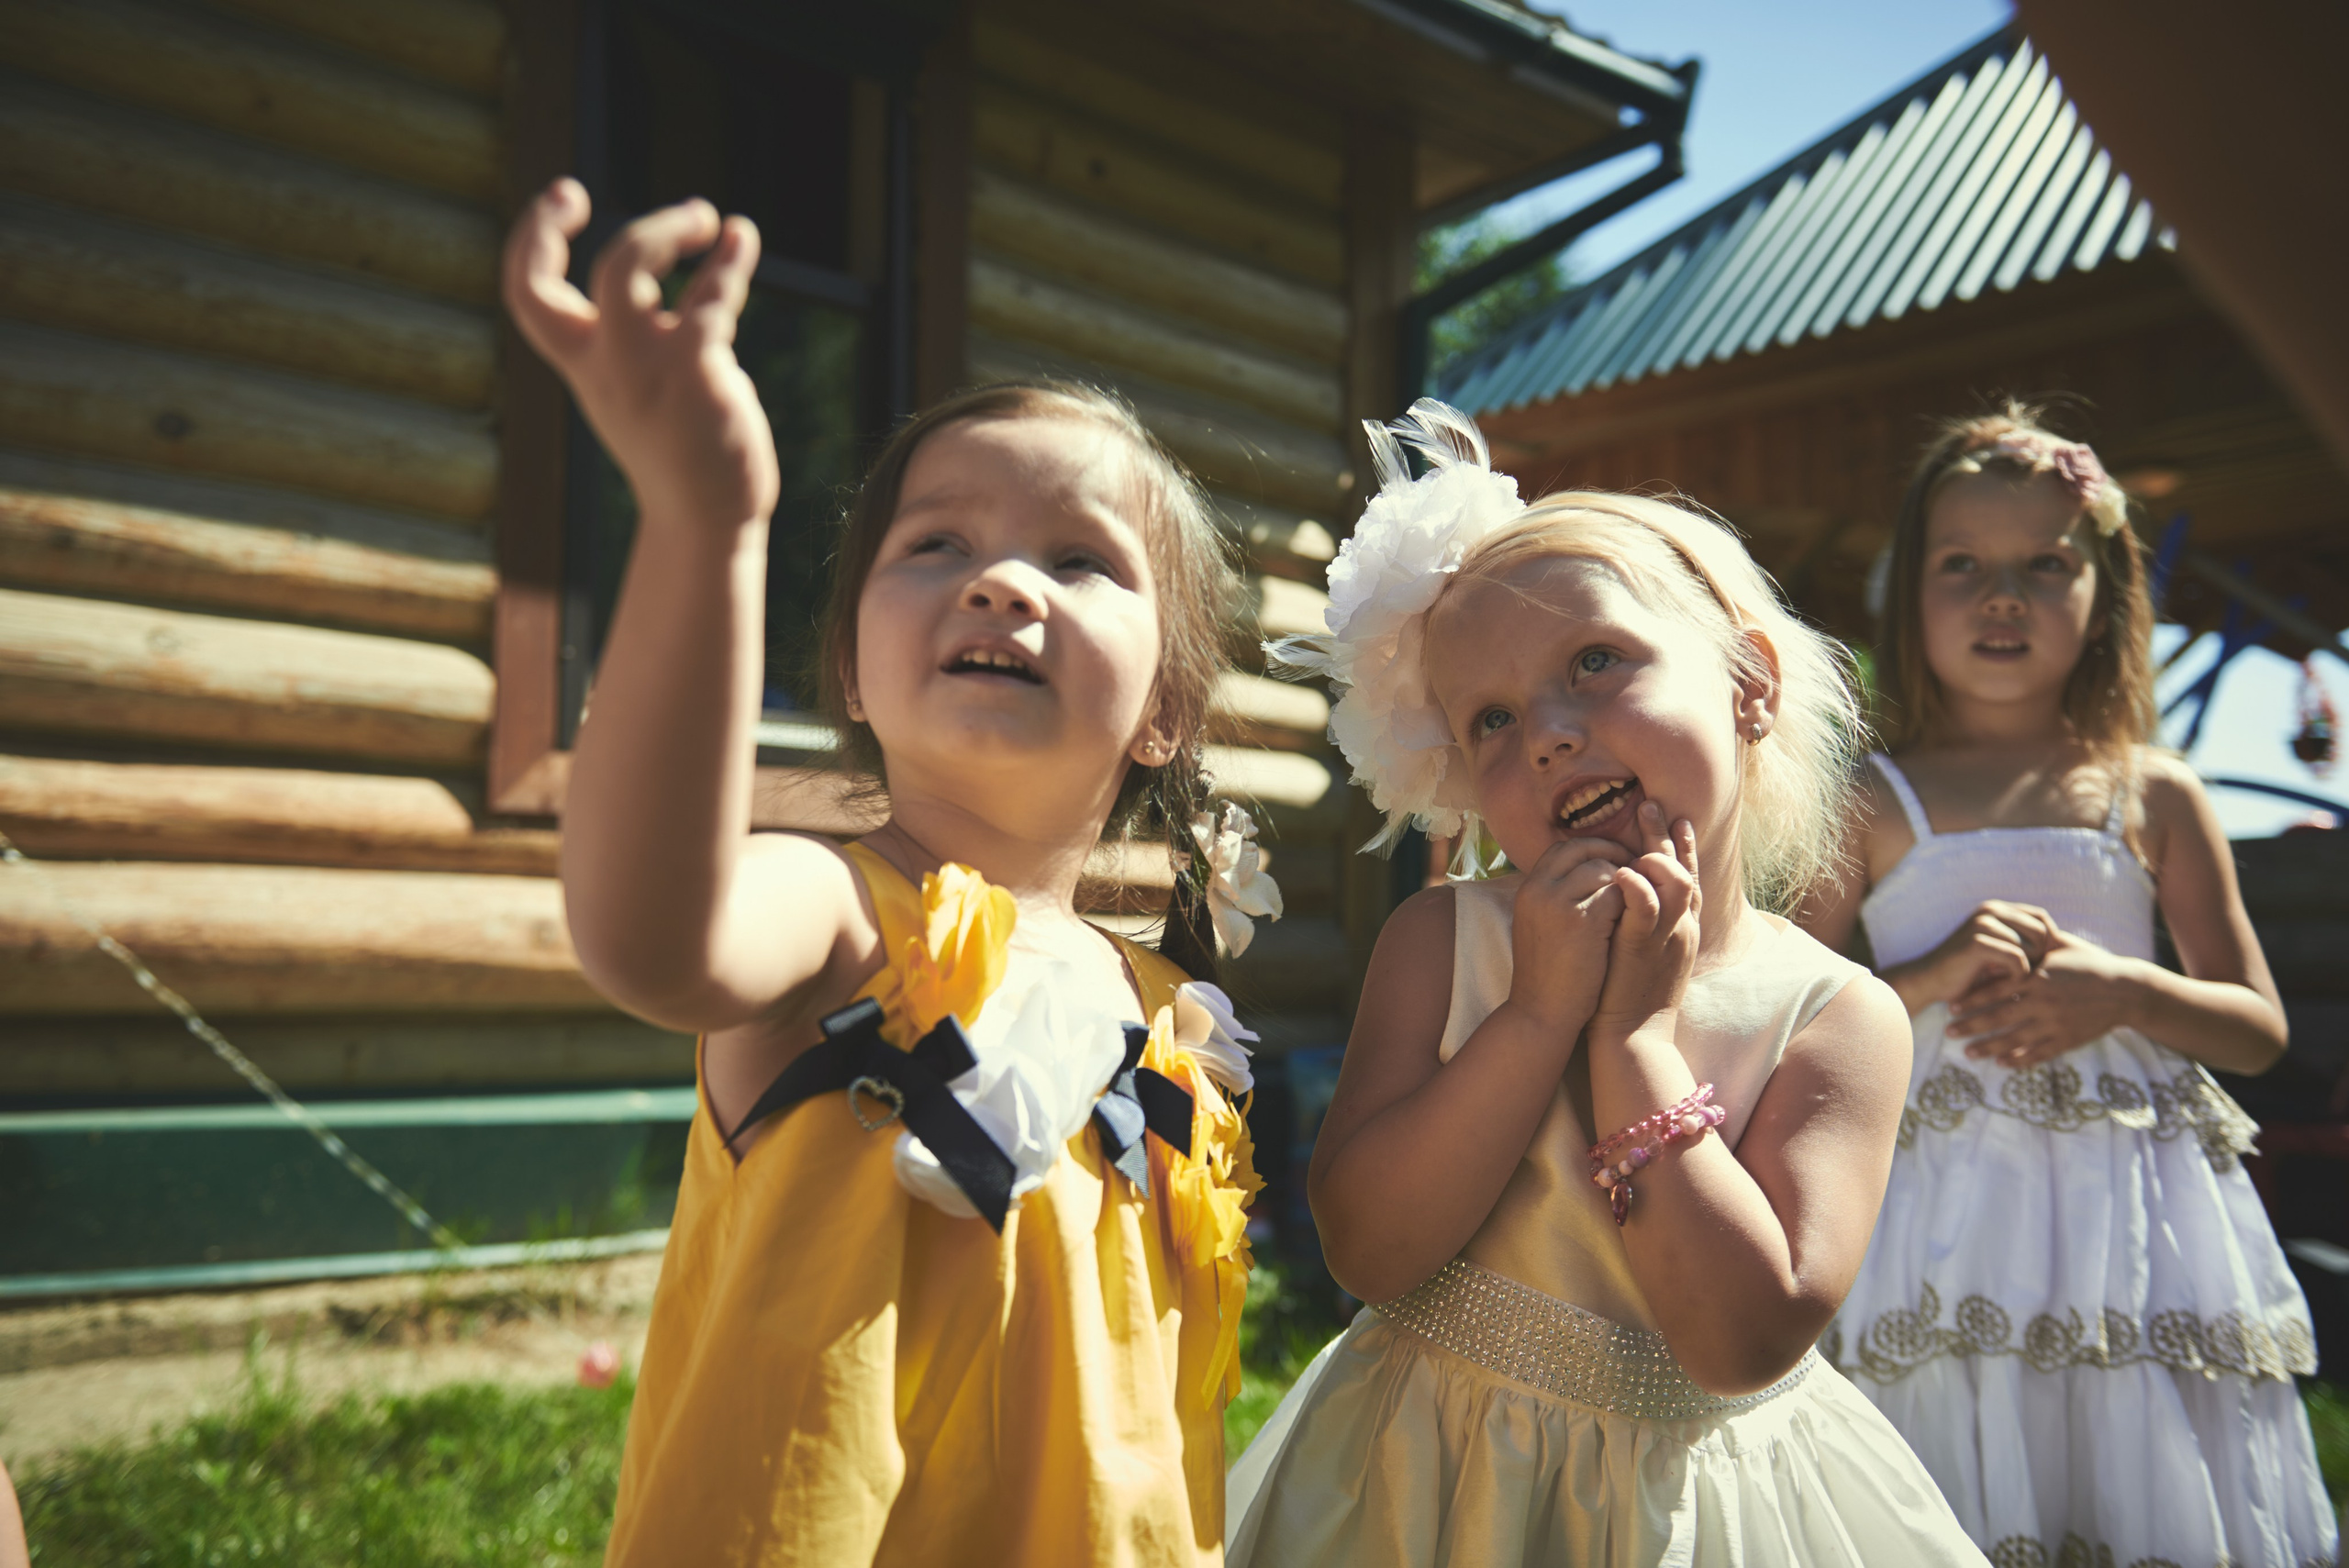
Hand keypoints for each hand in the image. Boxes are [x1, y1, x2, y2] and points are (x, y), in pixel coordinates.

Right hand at [503, 180, 780, 529]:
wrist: (703, 521)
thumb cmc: (681, 452)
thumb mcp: (647, 384)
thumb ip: (654, 332)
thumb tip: (700, 282)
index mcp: (584, 362)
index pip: (528, 292)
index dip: (534, 236)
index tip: (568, 195)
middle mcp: (606, 360)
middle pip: (586, 269)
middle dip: (636, 225)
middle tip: (688, 215)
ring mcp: (646, 365)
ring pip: (627, 267)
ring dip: (668, 228)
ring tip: (711, 219)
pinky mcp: (694, 373)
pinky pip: (709, 299)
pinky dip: (731, 262)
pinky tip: (743, 241)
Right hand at [1506, 837, 1631, 1036]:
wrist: (1541, 1014)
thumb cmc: (1548, 975)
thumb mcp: (1540, 926)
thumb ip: (1557, 897)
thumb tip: (1587, 875)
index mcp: (1528, 889)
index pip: (1564, 848)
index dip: (1593, 850)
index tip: (1615, 862)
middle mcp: (1539, 889)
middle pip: (1583, 850)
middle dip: (1614, 856)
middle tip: (1636, 870)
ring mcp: (1558, 902)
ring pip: (1604, 869)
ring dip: (1625, 882)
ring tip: (1636, 899)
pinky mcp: (1582, 921)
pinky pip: (1618, 893)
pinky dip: (1631, 902)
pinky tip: (1636, 919)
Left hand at [1588, 804, 1700, 1044]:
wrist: (1634, 1039)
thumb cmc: (1632, 999)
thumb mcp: (1647, 956)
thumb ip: (1646, 926)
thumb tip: (1634, 901)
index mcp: (1683, 931)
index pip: (1687, 879)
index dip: (1683, 848)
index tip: (1676, 819)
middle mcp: (1682, 930)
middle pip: (1683, 871)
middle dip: (1667, 835)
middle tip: (1651, 803)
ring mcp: (1666, 939)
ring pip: (1674, 883)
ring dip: (1656, 850)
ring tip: (1640, 820)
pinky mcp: (1643, 949)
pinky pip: (1645, 909)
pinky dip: (1636, 885)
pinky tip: (1622, 868)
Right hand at [1884, 900, 2060, 1014]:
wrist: (1928, 981)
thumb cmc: (1966, 970)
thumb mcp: (1997, 950)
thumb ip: (2022, 942)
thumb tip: (2063, 946)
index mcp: (1995, 908)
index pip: (2041, 918)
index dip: (2049, 941)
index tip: (2042, 964)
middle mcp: (1989, 909)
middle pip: (2041, 931)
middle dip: (2042, 956)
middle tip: (2030, 976)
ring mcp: (1982, 923)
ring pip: (2030, 946)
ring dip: (2029, 969)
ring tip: (2017, 981)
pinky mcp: (1977, 942)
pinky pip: (2017, 958)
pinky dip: (2018, 975)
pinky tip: (2008, 984)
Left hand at [1948, 931, 2140, 1067]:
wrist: (2126, 990)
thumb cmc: (2091, 964)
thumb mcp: (2062, 947)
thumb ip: (2034, 943)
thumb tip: (2010, 929)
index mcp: (2037, 977)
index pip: (1996, 990)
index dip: (1972, 999)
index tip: (1952, 1006)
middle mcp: (2042, 1002)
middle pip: (1998, 1017)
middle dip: (1971, 1026)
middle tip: (1949, 1031)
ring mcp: (2054, 1023)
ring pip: (2014, 1039)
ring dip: (1988, 1047)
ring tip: (1967, 1052)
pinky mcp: (2067, 1039)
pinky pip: (2038, 1053)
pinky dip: (2018, 1059)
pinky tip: (2001, 1063)